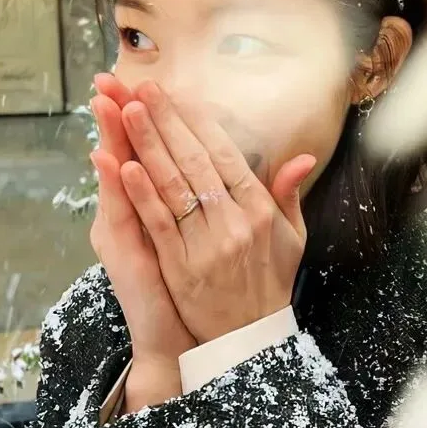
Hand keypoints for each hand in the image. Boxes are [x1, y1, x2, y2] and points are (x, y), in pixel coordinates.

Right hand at [89, 75, 195, 390]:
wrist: (180, 340)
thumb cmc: (198, 289)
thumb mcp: (210, 239)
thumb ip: (225, 197)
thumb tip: (240, 159)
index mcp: (156, 207)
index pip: (151, 153)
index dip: (149, 119)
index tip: (146, 82)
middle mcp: (132, 215)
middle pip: (128, 155)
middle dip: (123, 115)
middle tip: (110, 76)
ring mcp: (123, 233)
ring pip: (118, 176)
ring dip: (111, 136)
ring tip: (103, 99)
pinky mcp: (123, 255)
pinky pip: (120, 215)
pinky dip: (114, 187)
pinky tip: (106, 158)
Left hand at [118, 81, 315, 344]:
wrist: (251, 341)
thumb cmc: (270, 284)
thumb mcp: (292, 238)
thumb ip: (289, 195)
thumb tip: (302, 156)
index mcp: (259, 210)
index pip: (225, 155)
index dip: (198, 122)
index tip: (177, 92)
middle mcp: (234, 223)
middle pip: (195, 161)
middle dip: (166, 121)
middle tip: (141, 87)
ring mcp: (206, 245)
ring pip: (173, 186)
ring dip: (147, 145)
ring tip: (124, 110)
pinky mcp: (181, 268)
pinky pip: (158, 224)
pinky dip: (142, 194)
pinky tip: (124, 165)